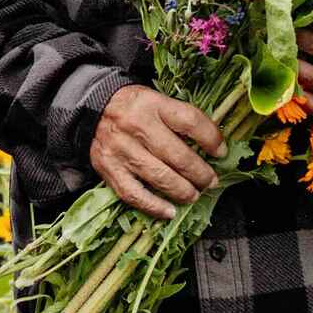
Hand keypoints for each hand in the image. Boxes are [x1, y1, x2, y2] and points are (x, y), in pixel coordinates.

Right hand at [91, 84, 224, 218]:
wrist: (91, 107)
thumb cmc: (132, 107)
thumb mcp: (156, 101)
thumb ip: (179, 119)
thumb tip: (212, 145)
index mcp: (153, 105)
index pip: (190, 122)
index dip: (211, 139)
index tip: (221, 152)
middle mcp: (136, 126)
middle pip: (178, 155)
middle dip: (200, 173)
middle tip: (210, 181)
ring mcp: (121, 150)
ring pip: (159, 177)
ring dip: (182, 191)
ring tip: (193, 195)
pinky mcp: (109, 168)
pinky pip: (134, 194)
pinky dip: (154, 206)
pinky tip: (169, 212)